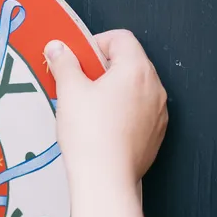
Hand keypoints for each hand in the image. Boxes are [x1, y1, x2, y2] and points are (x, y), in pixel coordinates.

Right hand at [44, 30, 167, 185]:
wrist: (105, 179)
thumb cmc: (89, 133)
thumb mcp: (69, 91)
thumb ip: (64, 63)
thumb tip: (58, 48)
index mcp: (136, 69)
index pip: (121, 38)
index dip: (96, 42)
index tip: (79, 59)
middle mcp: (154, 87)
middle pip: (131, 61)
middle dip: (104, 66)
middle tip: (80, 82)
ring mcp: (159, 111)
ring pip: (136, 87)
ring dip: (115, 88)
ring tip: (90, 106)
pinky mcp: (156, 133)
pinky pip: (141, 110)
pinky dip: (124, 110)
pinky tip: (103, 126)